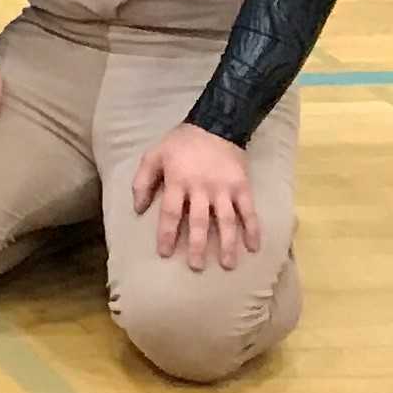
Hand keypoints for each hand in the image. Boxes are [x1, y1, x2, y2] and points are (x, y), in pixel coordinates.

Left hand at [136, 124, 258, 268]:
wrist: (216, 125)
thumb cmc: (180, 143)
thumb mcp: (153, 156)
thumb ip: (142, 181)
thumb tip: (138, 209)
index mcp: (178, 182)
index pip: (171, 214)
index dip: (167, 234)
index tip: (165, 253)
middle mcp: (202, 189)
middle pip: (200, 222)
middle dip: (198, 246)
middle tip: (196, 267)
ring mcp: (224, 189)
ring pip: (227, 221)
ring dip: (228, 244)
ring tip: (228, 265)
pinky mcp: (242, 187)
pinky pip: (249, 211)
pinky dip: (253, 229)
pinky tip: (254, 247)